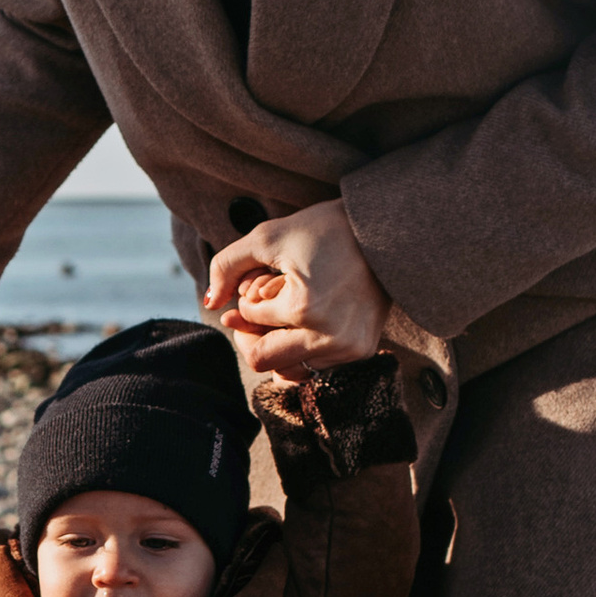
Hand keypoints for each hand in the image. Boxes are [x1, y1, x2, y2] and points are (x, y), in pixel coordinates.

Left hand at [203, 199, 387, 380]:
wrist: (388, 231)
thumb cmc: (325, 229)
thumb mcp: (268, 237)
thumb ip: (227, 266)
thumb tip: (208, 301)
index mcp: (304, 309)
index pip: (250, 320)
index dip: (246, 301)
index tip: (261, 282)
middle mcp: (329, 338)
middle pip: (265, 360)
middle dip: (254, 334)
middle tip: (257, 310)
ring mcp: (349, 349)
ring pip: (291, 367)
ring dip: (281, 343)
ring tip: (289, 310)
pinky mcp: (363, 351)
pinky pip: (318, 364)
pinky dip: (305, 346)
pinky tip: (308, 319)